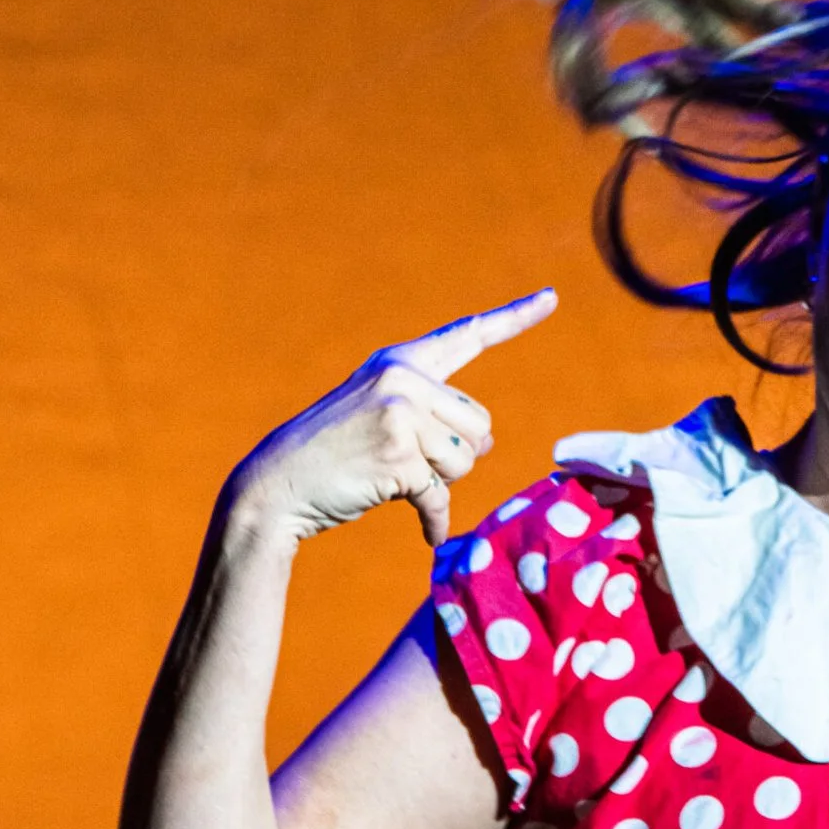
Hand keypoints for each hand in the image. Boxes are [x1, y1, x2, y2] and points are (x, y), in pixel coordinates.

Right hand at [227, 289, 557, 546]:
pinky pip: (440, 496)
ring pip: (466, 462)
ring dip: (439, 483)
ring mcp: (399, 414)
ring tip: (392, 477)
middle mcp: (403, 379)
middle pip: (480, 426)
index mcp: (401, 361)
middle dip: (456, 456)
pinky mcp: (397, 456)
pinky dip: (434, 519)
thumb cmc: (333, 455)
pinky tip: (427, 530)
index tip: (551, 297)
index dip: (515, 317)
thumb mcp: (379, 413)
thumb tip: (486, 441)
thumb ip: (432, 414)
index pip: (469, 335)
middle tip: (406, 462)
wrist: (276, 483)